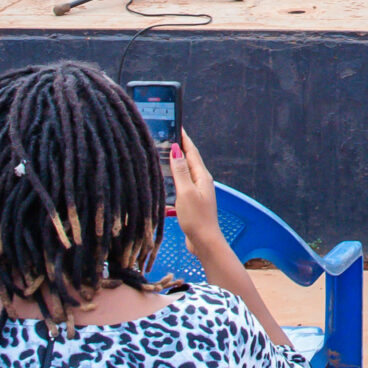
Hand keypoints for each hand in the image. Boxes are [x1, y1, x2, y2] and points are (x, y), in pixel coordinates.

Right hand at [173, 129, 226, 255]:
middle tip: (166, 137)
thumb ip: (180, 171)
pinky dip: (174, 179)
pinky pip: (182, 185)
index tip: (176, 125)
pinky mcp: (193, 202)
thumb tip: (176, 150)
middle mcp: (201, 181)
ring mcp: (198, 192)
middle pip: (189, 160)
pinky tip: (166, 181)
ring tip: (163, 155)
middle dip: (179, 148)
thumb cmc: (196, 218)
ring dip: (175, 164)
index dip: (184, 138)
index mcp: (202, 176)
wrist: (204, 241)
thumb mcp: (186, 192)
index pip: (192, 152)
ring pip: (185, 173)